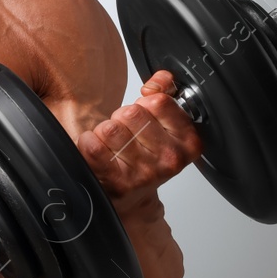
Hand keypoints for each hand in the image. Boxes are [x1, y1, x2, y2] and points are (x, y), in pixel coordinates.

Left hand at [76, 70, 202, 223]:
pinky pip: (92, 145)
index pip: (159, 102)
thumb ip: (165, 94)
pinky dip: (88, 142)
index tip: (145, 116)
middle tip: (127, 133)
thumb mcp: (164, 125)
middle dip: (123, 117)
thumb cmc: (146, 156)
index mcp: (188, 142)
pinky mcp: (117, 183)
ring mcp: (144, 173)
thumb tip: (161, 79)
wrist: (132, 198)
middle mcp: (170, 159)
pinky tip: (97, 149)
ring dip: (105, 131)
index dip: (145, 103)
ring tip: (113, 144)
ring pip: (110, 128)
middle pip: (131, 113)